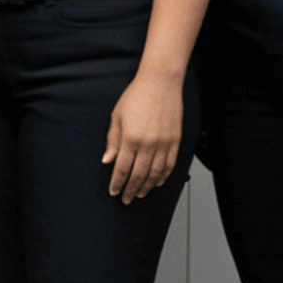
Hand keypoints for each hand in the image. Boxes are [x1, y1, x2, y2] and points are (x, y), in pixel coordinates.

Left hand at [102, 69, 181, 200]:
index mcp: (130, 138)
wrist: (160, 83)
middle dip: (131, 189)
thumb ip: (112, 140)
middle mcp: (148, 144)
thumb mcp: (117, 116)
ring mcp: (164, 143)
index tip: (114, 192)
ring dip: (147, 186)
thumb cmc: (136, 96)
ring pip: (155, 173)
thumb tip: (107, 160)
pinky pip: (170, 165)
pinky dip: (163, 176)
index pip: (122, 168)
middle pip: (138, 175)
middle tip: (126, 198)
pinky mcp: (175, 141)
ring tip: (140, 194)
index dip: (117, 183)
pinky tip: (157, 182)